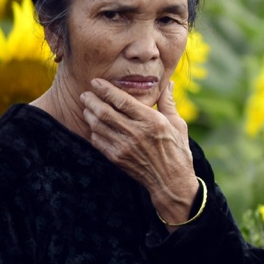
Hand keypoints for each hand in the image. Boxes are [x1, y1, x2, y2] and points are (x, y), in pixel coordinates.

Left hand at [81, 79, 196, 225]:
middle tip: (85, 94)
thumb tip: (168, 82)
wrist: (171, 181)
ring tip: (87, 107)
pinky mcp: (117, 158)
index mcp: (151, 121)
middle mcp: (136, 133)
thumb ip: (168, 102)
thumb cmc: (177, 150)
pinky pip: (98, 141)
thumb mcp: (178, 124)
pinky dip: (93, 131)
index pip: (122, 101)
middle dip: (91, 100)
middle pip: (104, 112)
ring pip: (97, 125)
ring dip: (89, 114)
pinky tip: (94, 125)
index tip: (96, 82)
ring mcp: (124, 147)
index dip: (106, 89)